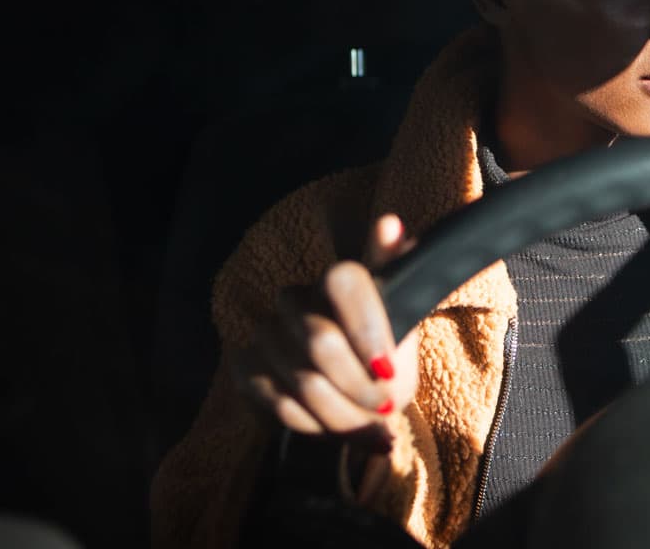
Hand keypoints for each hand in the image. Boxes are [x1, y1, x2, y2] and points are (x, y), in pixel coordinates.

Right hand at [235, 214, 418, 448]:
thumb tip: (390, 223)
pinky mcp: (247, 367)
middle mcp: (296, 299)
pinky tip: (334, 427)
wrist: (352, 397)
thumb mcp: (403, 321)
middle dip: (360, 386)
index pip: (342, 280)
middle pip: (321, 343)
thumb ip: (399, 274)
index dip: (365, 327)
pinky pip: (280, 404)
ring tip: (368, 423)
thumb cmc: (383, 354)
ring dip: (343, 414)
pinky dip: (316, 425)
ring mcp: (267, 333)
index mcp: (338, 280)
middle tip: (386, 406)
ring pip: (304, 383)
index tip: (388, 367)